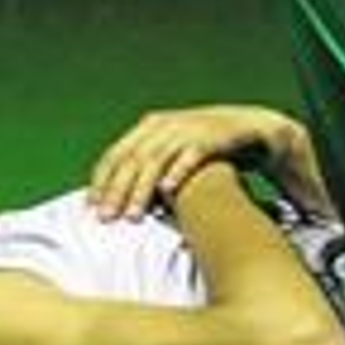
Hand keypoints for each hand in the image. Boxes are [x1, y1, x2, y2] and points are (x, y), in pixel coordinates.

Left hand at [89, 105, 333, 220]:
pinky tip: (168, 190)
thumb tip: (122, 201)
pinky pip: (191, 155)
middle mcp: (164, 125)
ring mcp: (188, 129)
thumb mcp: (174, 155)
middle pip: (131, 159)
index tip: (91, 209)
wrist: (253, 130)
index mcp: (149, 127)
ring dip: (141, 189)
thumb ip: (150, 171)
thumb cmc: (208, 150)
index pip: (115, 155)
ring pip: (156, 160)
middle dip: (116, 191)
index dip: (101, 182)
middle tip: (106, 219)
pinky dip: (178, 171)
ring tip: (133, 216)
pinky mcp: (212, 137)